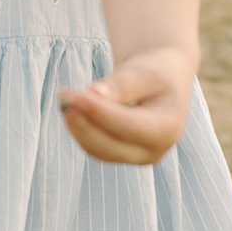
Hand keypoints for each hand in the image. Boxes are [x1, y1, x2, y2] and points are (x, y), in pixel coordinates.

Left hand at [57, 47, 194, 165]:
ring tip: (65, 98)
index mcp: (168, 129)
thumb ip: (120, 85)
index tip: (74, 94)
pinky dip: (81, 130)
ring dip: (78, 126)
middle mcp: (155, 151)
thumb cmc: (154, 72)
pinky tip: (72, 108)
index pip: (127, 125)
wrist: (163, 81)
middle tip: (63, 95)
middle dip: (84, 123)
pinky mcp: (122, 157)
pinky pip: (95, 149)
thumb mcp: (142, 72)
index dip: (98, 112)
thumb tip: (92, 94)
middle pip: (110, 146)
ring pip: (99, 150)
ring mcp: (138, 158)